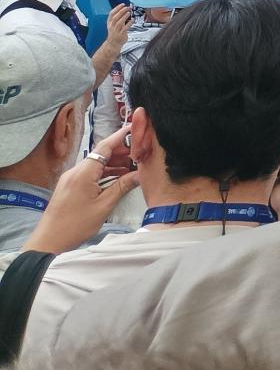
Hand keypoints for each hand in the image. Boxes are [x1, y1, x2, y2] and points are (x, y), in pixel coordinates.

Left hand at [23, 127, 141, 251]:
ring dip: (113, 163)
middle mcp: (75, 171)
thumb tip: (141, 174)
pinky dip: (104, 172)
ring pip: (95, 164)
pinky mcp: (69, 186)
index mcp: (83, 173)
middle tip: (141, 154)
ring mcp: (71, 178)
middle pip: (101, 153)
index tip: (137, 128)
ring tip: (132, 167)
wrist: (48, 242)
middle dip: (121, 151)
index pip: (105, 147)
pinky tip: (116, 178)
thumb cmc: (76, 225)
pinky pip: (89, 173)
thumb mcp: (104, 206)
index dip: (121, 136)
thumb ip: (122, 187)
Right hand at [104, 4, 132, 45]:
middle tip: (128, 7)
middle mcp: (112, 26)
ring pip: (119, 22)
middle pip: (115, 17)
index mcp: (109, 23)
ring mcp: (116, 31)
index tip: (123, 4)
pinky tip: (133, 20)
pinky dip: (129, 23)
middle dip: (122, 11)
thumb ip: (118, 18)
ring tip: (129, 12)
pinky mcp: (121, 35)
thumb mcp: (114, 25)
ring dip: (124, 17)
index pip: (111, 14)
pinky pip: (125, 28)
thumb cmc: (115, 33)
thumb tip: (125, 9)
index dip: (117, 8)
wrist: (113, 44)